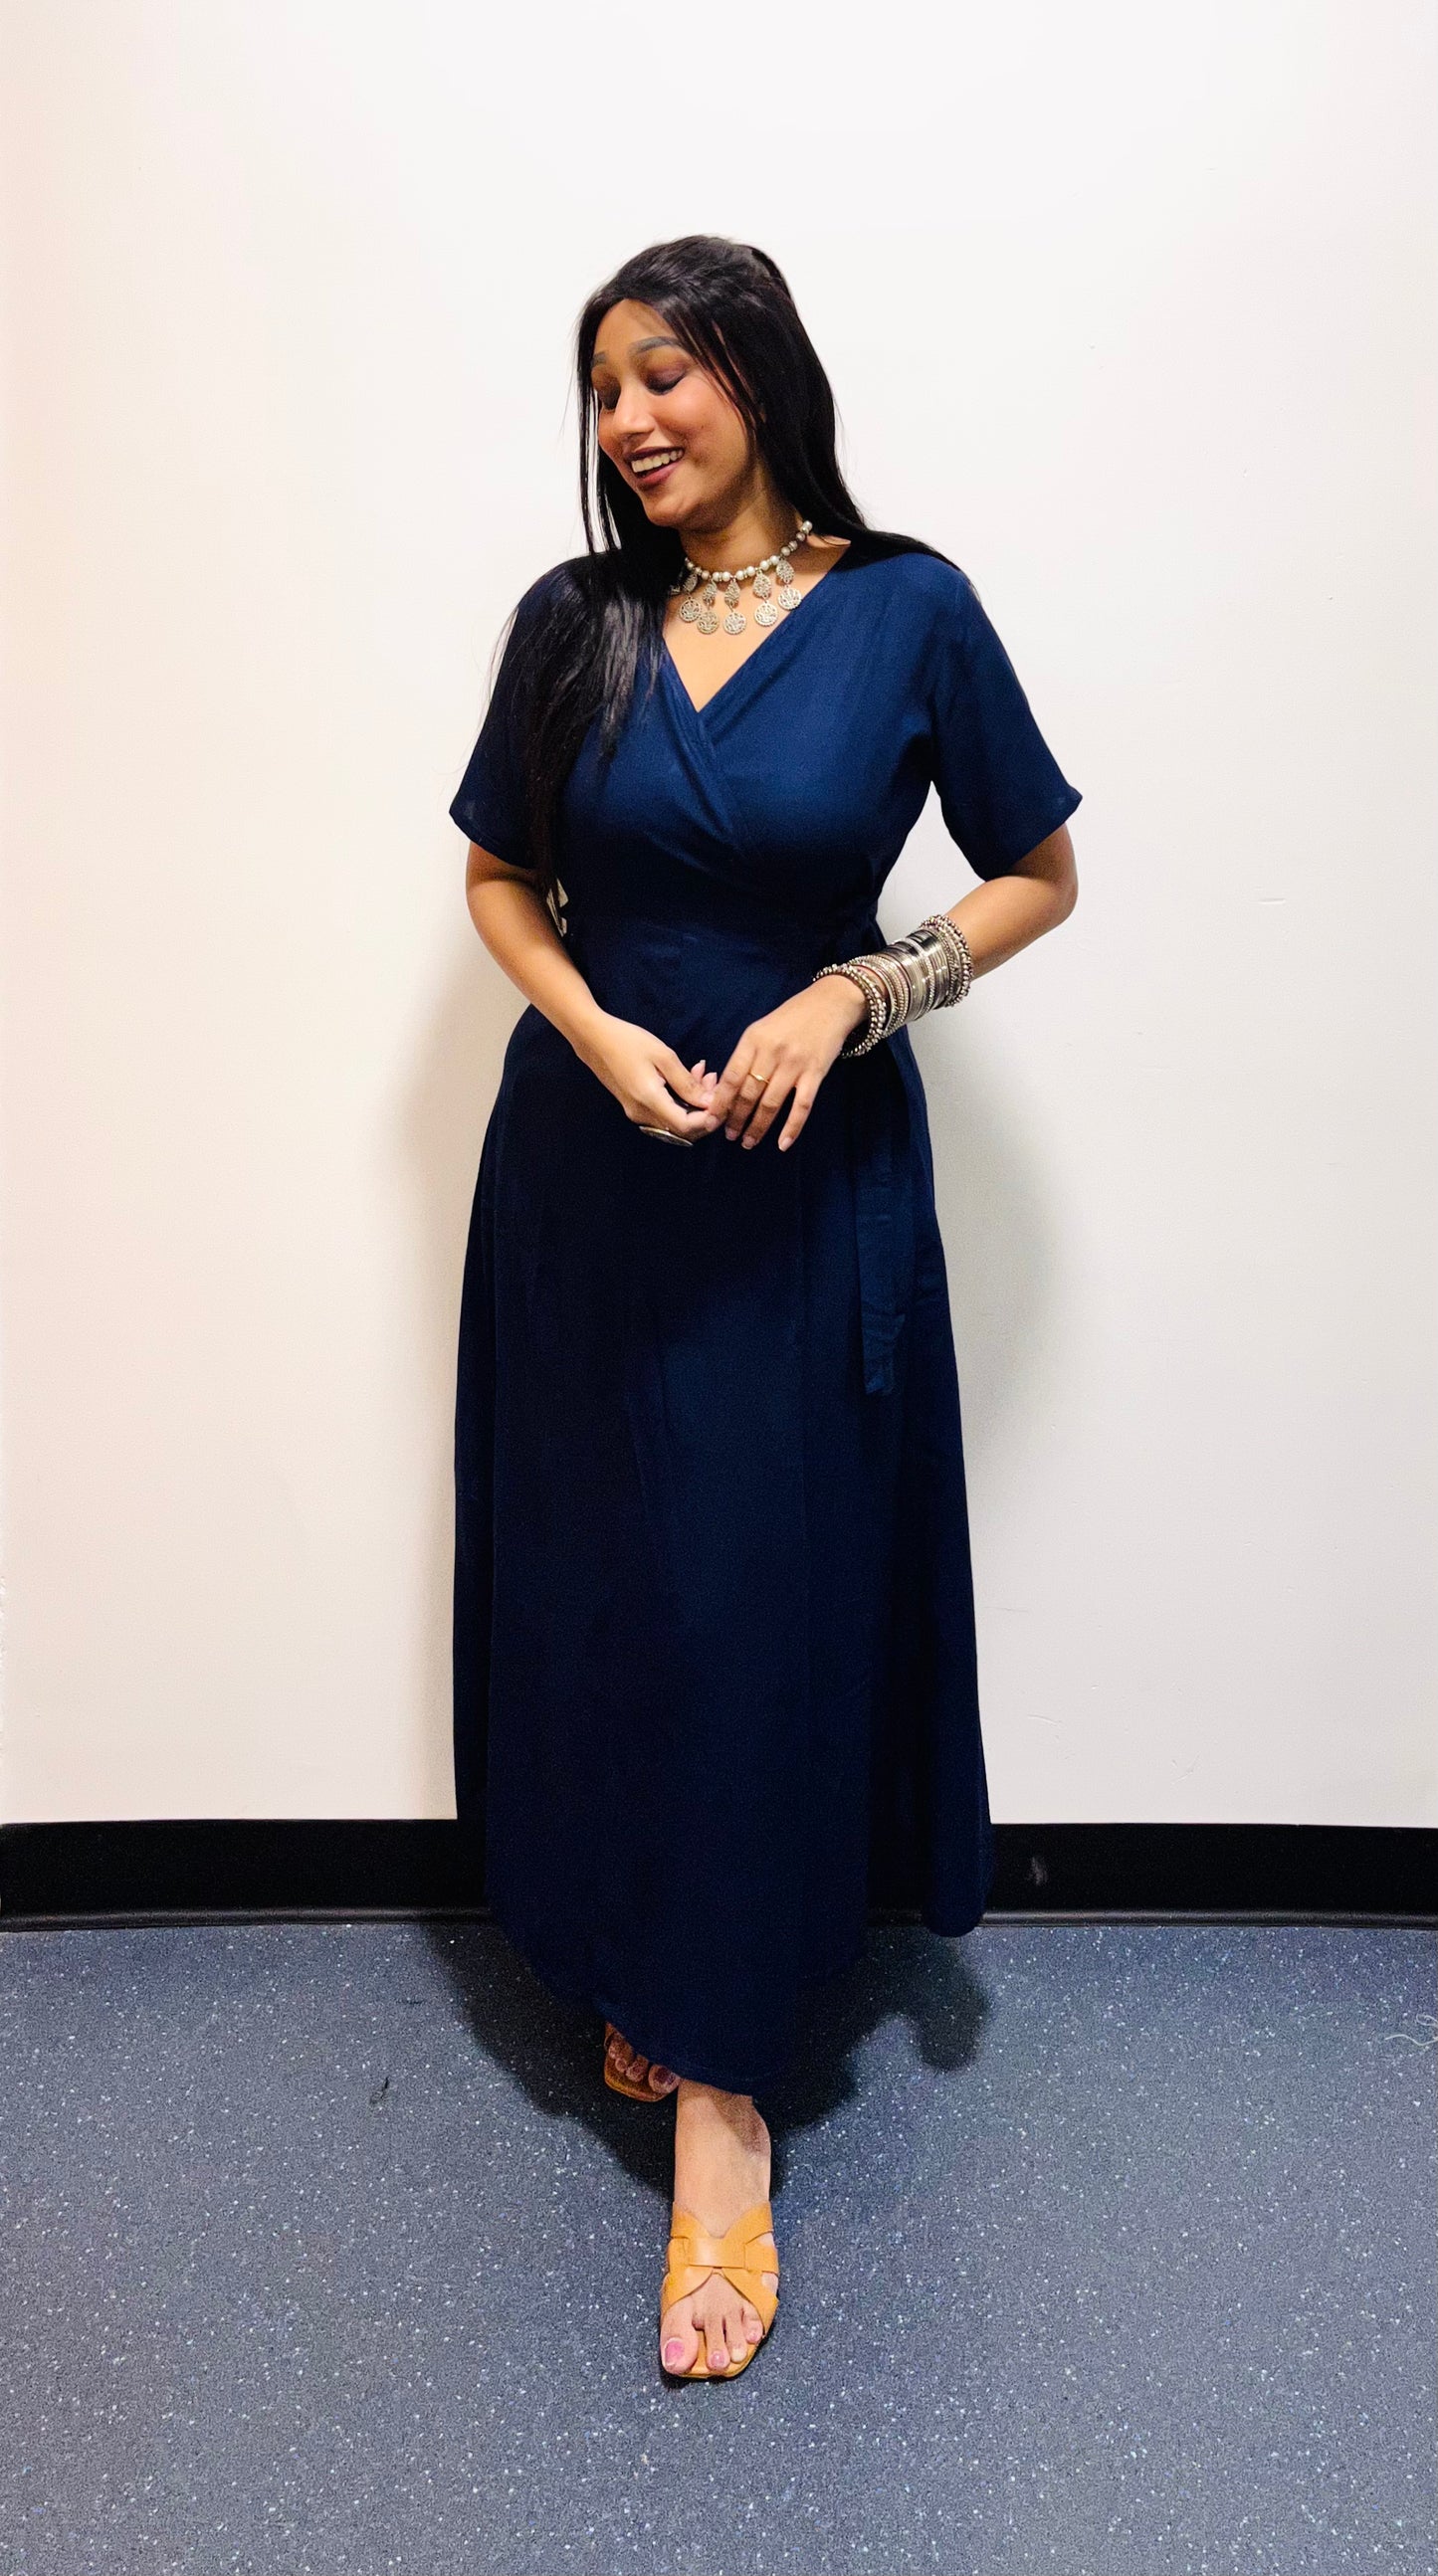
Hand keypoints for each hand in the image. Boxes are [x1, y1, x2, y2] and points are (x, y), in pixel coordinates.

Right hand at [575, 1013, 720, 1140]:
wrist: (594, 1039)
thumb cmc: (628, 1041)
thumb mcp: (663, 1056)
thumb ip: (686, 1083)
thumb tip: (708, 1103)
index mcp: (649, 1101)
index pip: (686, 1125)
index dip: (708, 1119)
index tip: (722, 1100)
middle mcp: (642, 1114)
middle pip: (683, 1129)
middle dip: (704, 1109)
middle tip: (713, 1080)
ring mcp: (637, 1113)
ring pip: (675, 1119)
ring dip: (694, 1102)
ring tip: (703, 1073)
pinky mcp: (635, 1107)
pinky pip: (664, 1112)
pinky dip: (681, 1100)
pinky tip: (687, 1078)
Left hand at [708, 975, 867, 1151]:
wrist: (831, 1003)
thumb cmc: (792, 1017)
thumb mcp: (761, 1029)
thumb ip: (746, 1055)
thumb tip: (728, 1089)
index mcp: (753, 1040)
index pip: (731, 1077)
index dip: (720, 1103)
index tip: (711, 1121)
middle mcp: (772, 1052)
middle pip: (748, 1094)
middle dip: (736, 1119)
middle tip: (729, 1136)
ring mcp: (795, 1064)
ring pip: (771, 1104)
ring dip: (758, 1127)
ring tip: (748, 1142)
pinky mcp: (816, 1073)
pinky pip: (801, 1106)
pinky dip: (792, 1128)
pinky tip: (782, 1144)